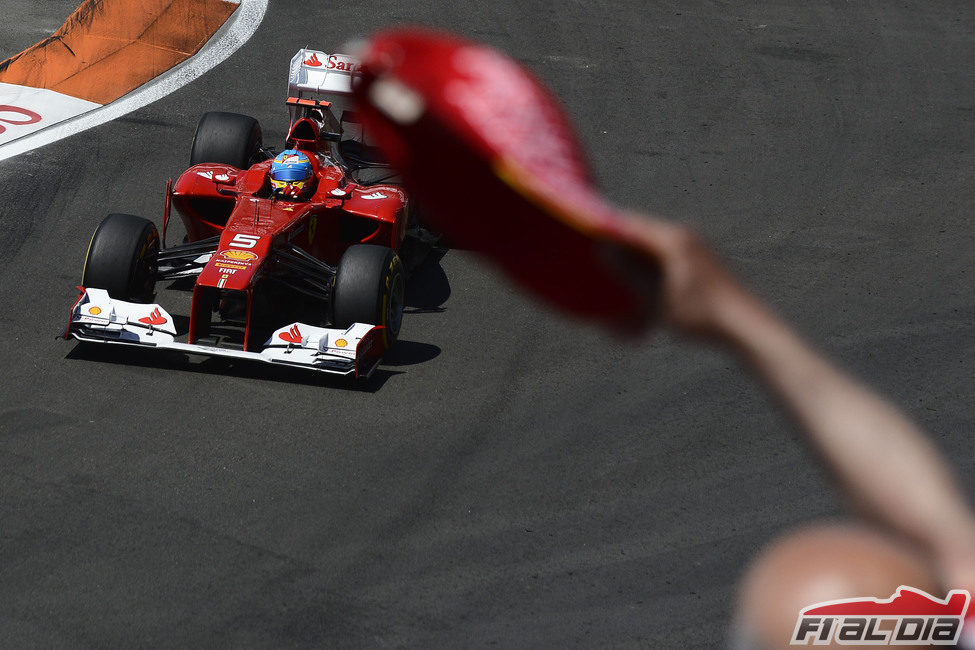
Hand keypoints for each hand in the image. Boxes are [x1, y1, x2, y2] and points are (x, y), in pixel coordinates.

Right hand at [610, 212, 761, 340]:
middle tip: (597, 259)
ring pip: (654, 249)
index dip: (607, 228)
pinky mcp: (702, 265)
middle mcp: (685, 237)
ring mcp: (695, 250)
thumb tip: (604, 251)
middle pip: (641, 235)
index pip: (630, 223)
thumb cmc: (701, 314)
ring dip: (635, 262)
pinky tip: (644, 291)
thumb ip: (630, 273)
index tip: (585, 237)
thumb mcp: (658, 298)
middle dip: (619, 247)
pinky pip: (668, 261)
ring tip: (617, 278)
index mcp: (674, 239)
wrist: (746, 328)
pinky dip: (652, 272)